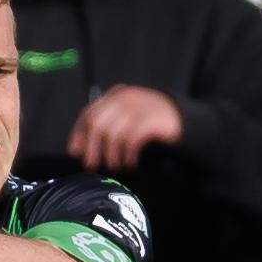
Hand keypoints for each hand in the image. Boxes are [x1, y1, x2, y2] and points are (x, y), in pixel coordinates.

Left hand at [67, 85, 181, 170]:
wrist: (185, 122)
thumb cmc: (150, 125)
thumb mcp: (126, 121)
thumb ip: (106, 128)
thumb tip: (79, 149)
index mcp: (116, 96)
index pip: (89, 113)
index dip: (79, 134)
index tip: (75, 152)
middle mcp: (126, 98)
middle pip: (97, 123)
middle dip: (91, 147)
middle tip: (91, 165)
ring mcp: (139, 106)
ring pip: (112, 133)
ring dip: (110, 154)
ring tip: (114, 166)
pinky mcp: (152, 119)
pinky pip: (131, 140)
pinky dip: (128, 155)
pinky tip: (130, 163)